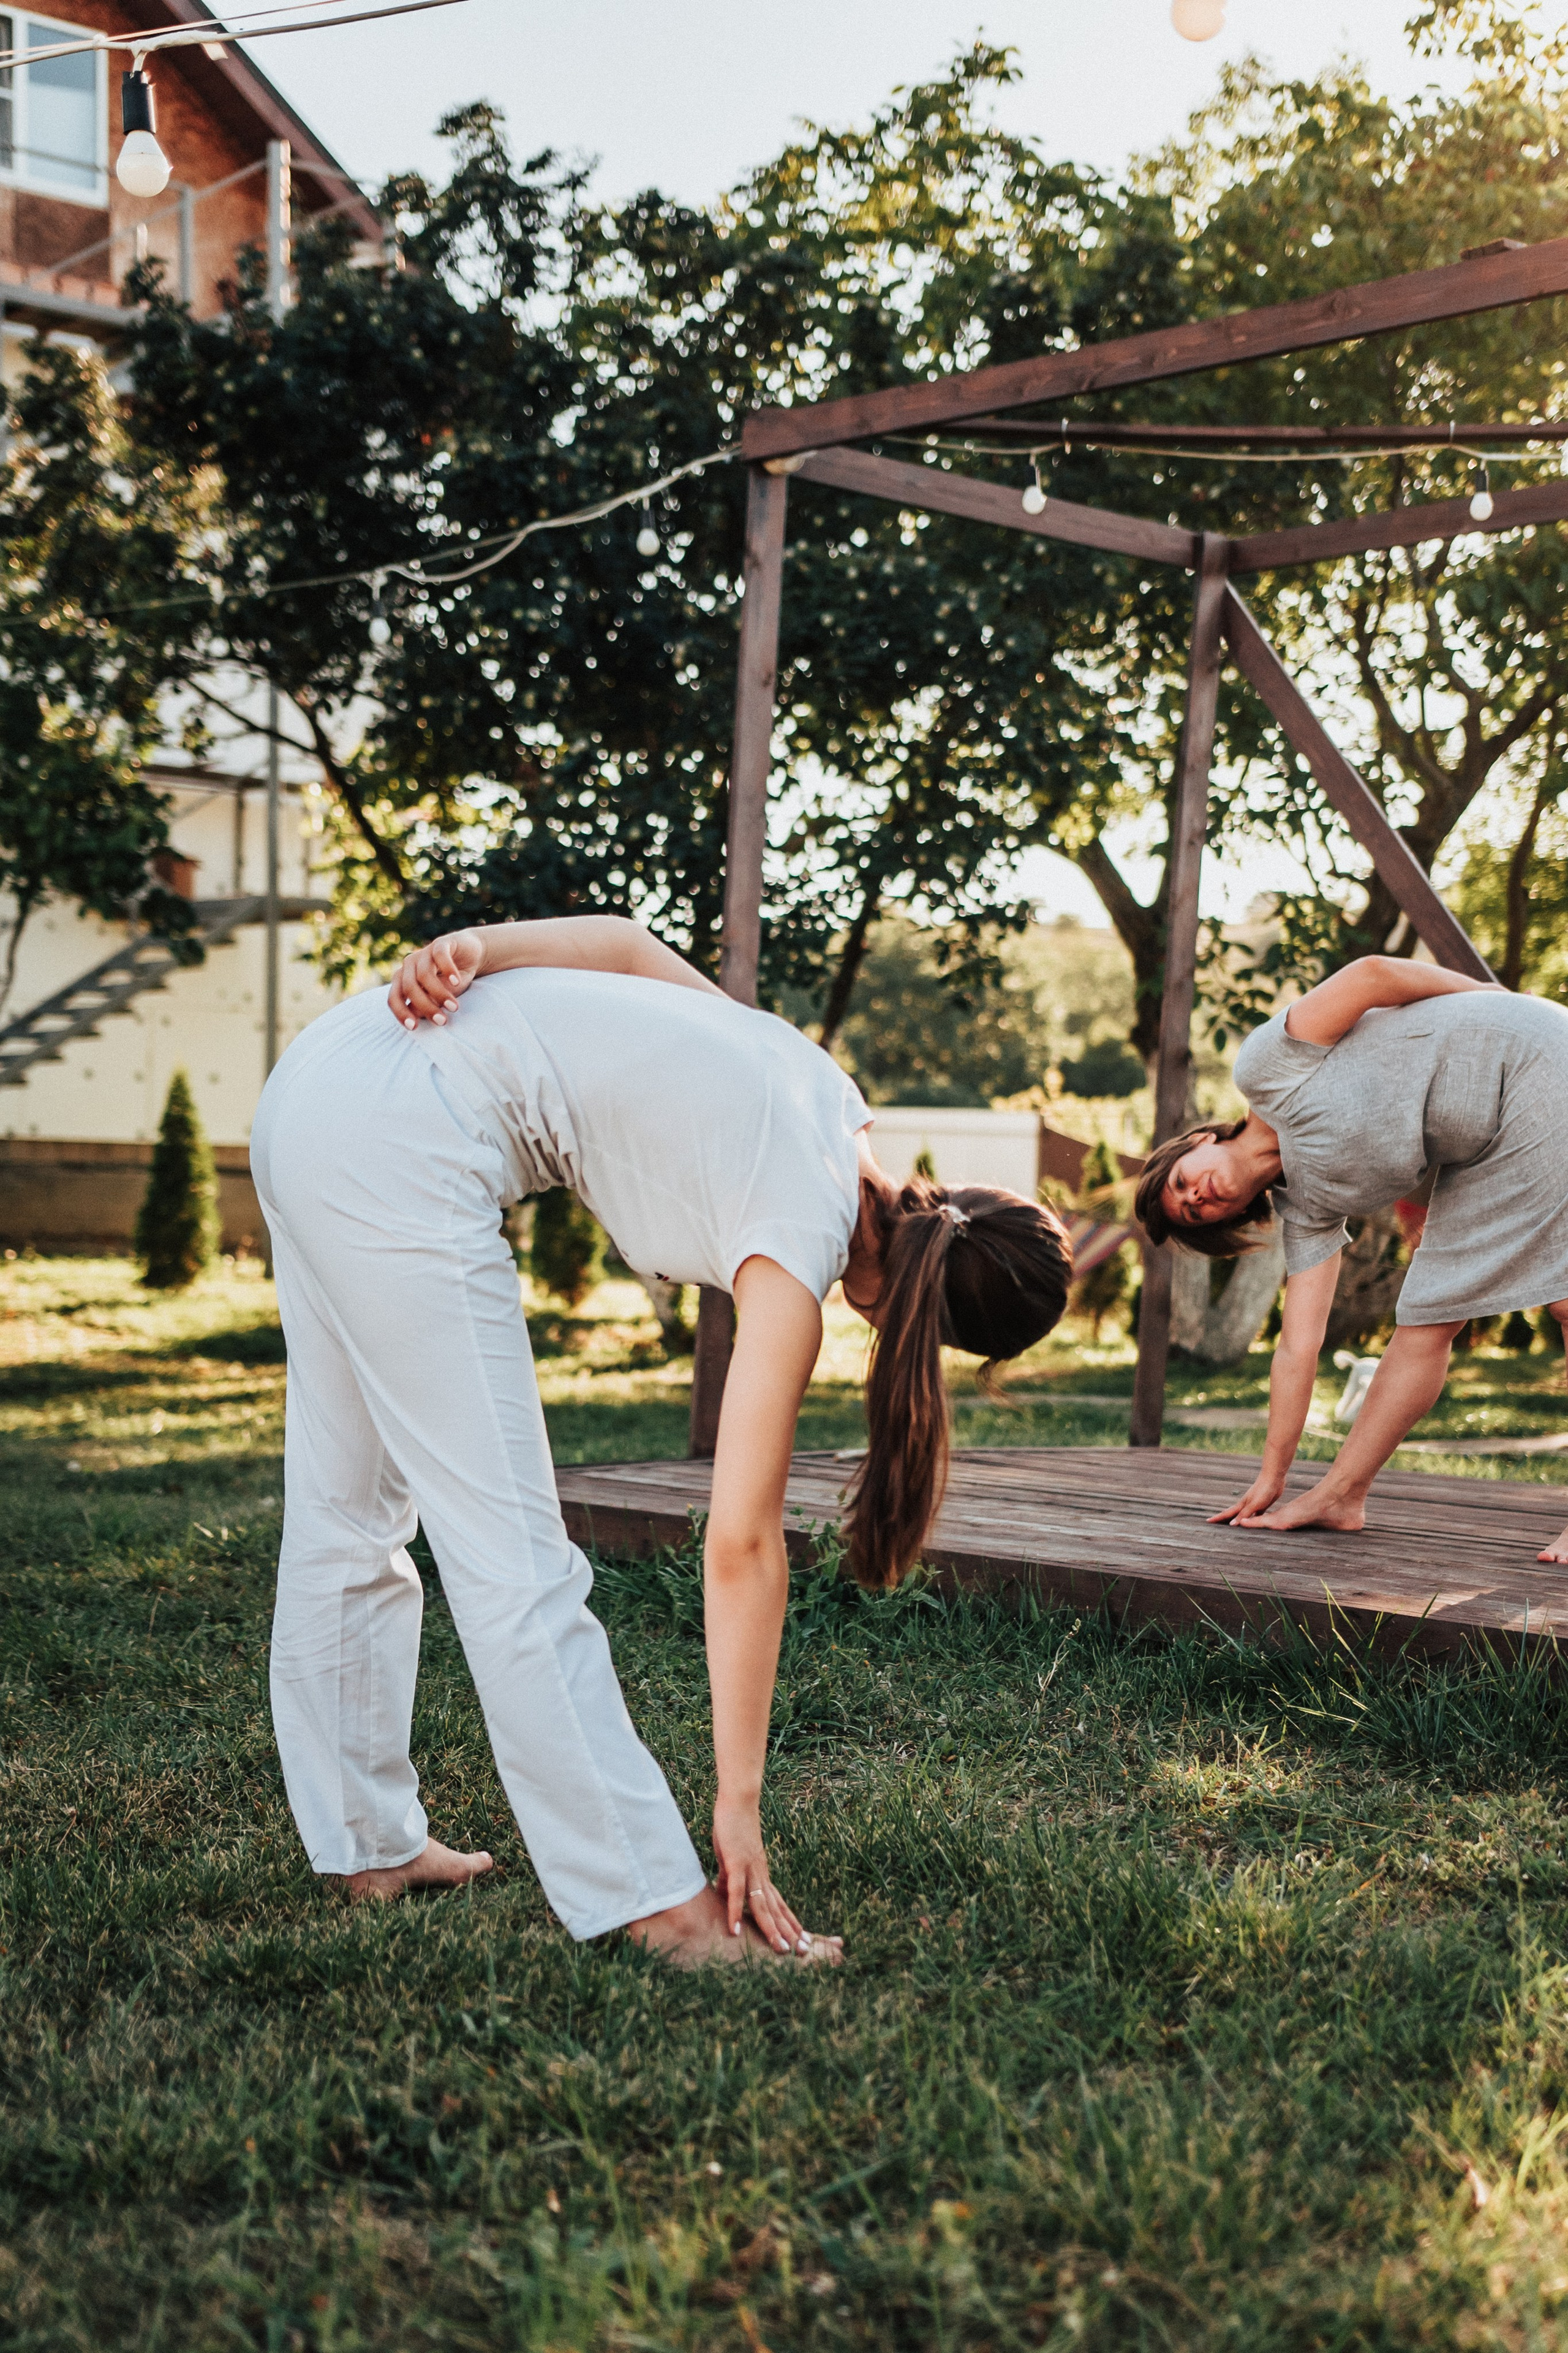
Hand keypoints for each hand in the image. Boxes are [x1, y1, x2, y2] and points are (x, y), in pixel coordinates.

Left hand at [388, 929, 484, 1029]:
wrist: (471, 954)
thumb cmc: (452, 980)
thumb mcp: (439, 996)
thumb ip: (427, 1004)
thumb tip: (416, 1018)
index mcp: (403, 979)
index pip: (394, 997)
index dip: (401, 1013)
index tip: (414, 1028)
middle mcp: (409, 965)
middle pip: (409, 988)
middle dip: (425, 1007)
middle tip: (442, 1021)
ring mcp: (423, 952)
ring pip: (424, 975)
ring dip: (439, 993)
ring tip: (454, 1007)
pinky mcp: (440, 943)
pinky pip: (440, 956)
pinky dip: (448, 970)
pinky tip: (457, 982)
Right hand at [711, 1794, 828, 1957]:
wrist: (737, 1800)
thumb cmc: (734, 1827)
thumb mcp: (731, 1858)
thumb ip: (729, 1877)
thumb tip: (724, 1893)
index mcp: (761, 1874)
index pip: (779, 1904)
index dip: (789, 1923)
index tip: (800, 1941)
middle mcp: (761, 1875)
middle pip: (776, 1909)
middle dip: (788, 1932)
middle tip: (802, 1953)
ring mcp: (750, 1869)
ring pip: (763, 1905)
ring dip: (771, 1929)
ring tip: (780, 1950)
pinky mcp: (736, 1862)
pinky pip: (736, 1892)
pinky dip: (735, 1912)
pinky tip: (735, 1930)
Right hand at [1209, 1469, 1287, 1525]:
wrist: (1273, 1477)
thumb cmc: (1263, 1490)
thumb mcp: (1254, 1504)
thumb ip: (1244, 1514)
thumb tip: (1231, 1524)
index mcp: (1242, 1505)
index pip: (1227, 1513)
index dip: (1217, 1518)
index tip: (1207, 1521)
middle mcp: (1245, 1505)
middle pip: (1232, 1514)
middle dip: (1223, 1519)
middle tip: (1215, 1523)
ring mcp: (1253, 1504)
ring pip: (1243, 1515)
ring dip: (1236, 1519)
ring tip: (1231, 1524)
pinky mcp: (1262, 1504)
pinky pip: (1254, 1515)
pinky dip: (1251, 1519)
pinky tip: (1252, 1522)